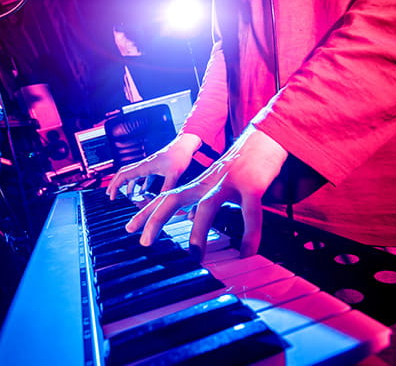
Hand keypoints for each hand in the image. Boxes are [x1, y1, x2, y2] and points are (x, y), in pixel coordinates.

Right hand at [106, 133, 201, 199]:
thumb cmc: (179, 157)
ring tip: (125, 197)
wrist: (184, 146)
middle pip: (123, 173)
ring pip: (132, 175)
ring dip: (126, 185)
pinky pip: (142, 176)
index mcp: (144, 166)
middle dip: (115, 184)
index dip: (115, 186)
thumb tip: (162, 201)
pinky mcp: (154, 167)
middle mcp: (143, 165)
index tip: (111, 197)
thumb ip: (167, 188)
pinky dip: (139, 185)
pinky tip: (143, 192)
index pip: (123, 175)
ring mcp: (148, 166)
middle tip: (110, 195)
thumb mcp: (174, 174)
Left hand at [125, 126, 287, 258]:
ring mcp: (229, 182)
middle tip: (144, 242)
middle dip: (156, 219)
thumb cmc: (242, 165)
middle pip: (174, 198)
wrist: (266, 138)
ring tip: (194, 256)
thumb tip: (191, 218)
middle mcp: (208, 182)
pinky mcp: (252, 185)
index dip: (146, 213)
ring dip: (199, 231)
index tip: (130, 228)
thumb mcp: (218, 183)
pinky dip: (249, 235)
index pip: (166, 197)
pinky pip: (249, 213)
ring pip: (208, 206)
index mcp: (199, 184)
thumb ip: (203, 200)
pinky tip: (247, 251)